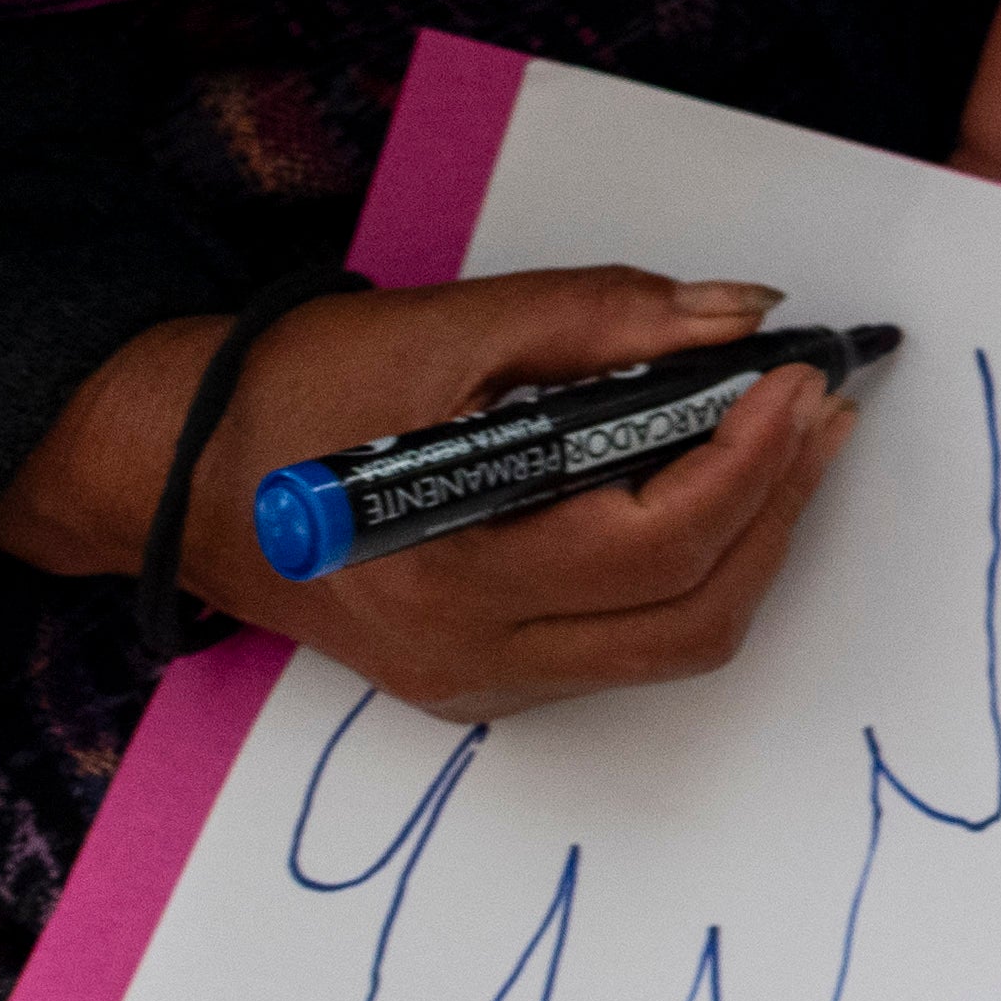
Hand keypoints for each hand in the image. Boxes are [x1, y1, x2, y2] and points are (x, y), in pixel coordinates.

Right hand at [271, 329, 1000, 1000]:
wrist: (181, 471)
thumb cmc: (299, 391)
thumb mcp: (452, 325)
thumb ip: (606, 317)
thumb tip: (741, 318)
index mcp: (450, 573)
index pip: (654, 544)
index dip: (750, 461)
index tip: (800, 381)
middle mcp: (469, 655)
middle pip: (687, 616)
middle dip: (776, 507)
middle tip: (819, 412)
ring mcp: (478, 683)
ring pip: (671, 645)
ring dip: (750, 545)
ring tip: (787, 447)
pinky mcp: (484, 682)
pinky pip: (626, 647)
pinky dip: (691, 572)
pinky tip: (711, 492)